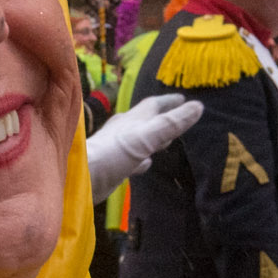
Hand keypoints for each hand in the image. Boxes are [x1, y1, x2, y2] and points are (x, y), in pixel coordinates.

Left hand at [84, 94, 204, 201]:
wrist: (81, 178)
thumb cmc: (112, 154)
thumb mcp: (145, 137)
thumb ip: (170, 123)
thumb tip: (197, 106)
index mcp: (132, 120)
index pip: (153, 105)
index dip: (169, 101)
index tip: (184, 99)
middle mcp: (124, 131)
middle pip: (146, 120)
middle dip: (162, 118)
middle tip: (178, 117)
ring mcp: (117, 149)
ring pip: (139, 139)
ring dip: (153, 138)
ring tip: (166, 140)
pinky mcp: (113, 166)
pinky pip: (132, 159)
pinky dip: (142, 159)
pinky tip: (146, 164)